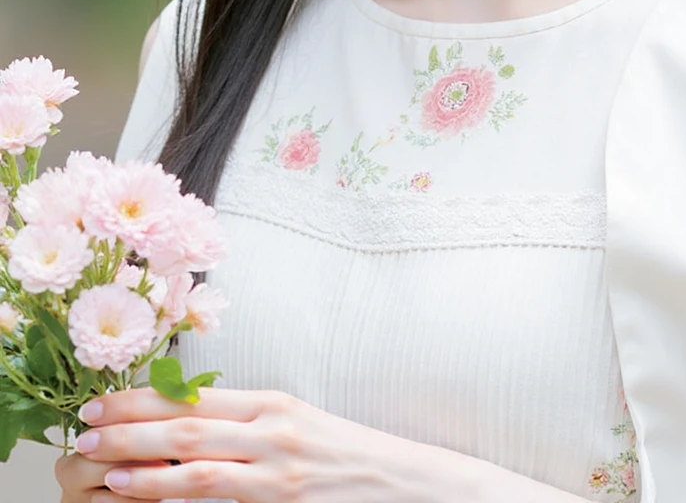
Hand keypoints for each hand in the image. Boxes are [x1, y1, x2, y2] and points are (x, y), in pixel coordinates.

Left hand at [63, 384, 477, 501]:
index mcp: (273, 403)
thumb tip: (186, 423)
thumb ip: (248, 423)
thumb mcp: (298, 423)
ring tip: (103, 470)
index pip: (195, 395)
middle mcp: (273, 432)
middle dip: (129, 428)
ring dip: (144, 472)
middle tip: (84, 428)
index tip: (102, 400)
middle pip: (187, 427)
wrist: (407, 484)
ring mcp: (278, 473)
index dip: (143, 398)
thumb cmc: (347, 457)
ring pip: (196, 471)